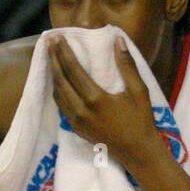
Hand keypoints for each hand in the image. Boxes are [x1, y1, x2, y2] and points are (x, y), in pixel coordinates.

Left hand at [49, 34, 163, 167]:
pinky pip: (61, 105)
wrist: (137, 152)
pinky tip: (57, 79)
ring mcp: (76, 121)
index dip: (63, 52)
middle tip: (48, 42)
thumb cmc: (141, 120)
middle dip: (53, 59)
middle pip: (60, 79)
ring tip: (51, 57)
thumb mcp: (139, 90)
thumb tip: (118, 40)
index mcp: (95, 98)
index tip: (57, 37)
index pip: (72, 69)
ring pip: (57, 93)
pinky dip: (57, 89)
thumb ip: (127, 65)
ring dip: (53, 73)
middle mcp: (80, 110)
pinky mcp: (75, 128)